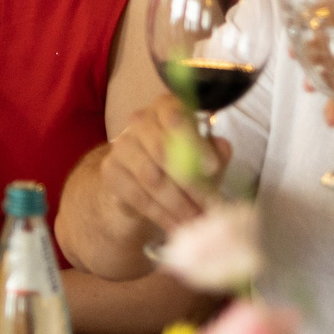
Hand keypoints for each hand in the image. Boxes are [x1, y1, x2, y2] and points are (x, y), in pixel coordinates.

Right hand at [93, 93, 229, 240]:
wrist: (142, 183)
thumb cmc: (182, 165)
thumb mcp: (205, 159)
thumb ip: (215, 153)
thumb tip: (222, 146)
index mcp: (166, 108)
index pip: (174, 113)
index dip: (192, 140)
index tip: (211, 168)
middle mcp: (140, 121)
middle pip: (161, 150)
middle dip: (190, 182)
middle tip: (210, 205)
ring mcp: (121, 146)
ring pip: (150, 177)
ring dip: (177, 203)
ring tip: (196, 220)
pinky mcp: (111, 170)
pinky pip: (137, 195)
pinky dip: (160, 214)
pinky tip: (177, 225)